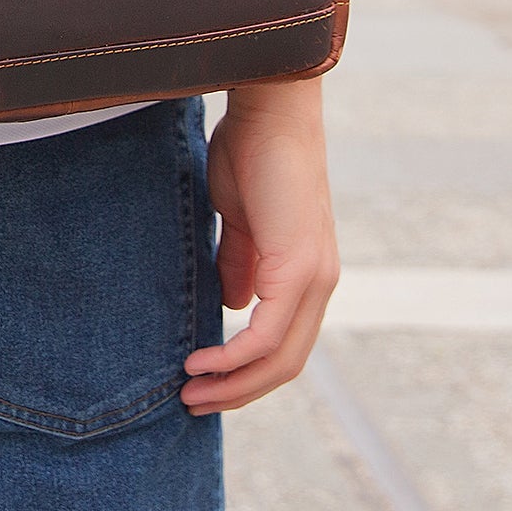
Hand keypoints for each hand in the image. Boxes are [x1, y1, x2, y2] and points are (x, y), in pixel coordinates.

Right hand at [180, 76, 338, 412]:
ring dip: (234, 383)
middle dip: (239, 391)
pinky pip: (268, 333)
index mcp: (307, 270)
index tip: (204, 379)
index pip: (286, 341)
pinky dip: (234, 356)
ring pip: (281, 357)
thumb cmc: (250, 150)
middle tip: (193, 402)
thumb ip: (241, 260)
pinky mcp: (299, 268)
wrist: (269, 108)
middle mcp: (320, 282)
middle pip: (287, 362)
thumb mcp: (240, 217)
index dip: (247, 370)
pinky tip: (201, 362)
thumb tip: (236, 304)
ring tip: (191, 392)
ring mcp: (314, 277)